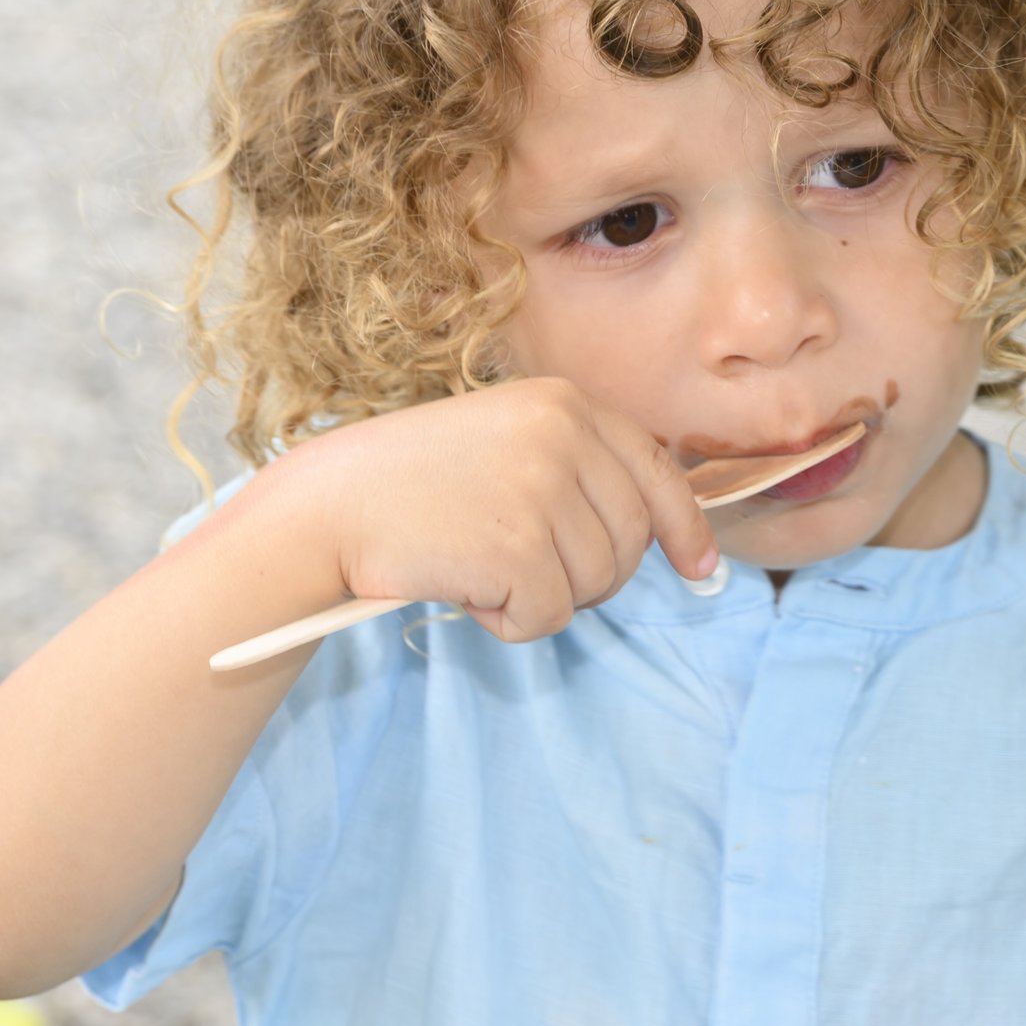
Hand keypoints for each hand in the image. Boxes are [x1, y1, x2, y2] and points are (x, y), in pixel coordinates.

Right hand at [282, 376, 718, 640]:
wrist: (325, 509)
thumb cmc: (410, 485)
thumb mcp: (506, 444)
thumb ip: (577, 469)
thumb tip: (659, 528)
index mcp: (565, 403)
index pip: (658, 472)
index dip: (685, 526)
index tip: (700, 566)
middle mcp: (564, 436)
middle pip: (632, 541)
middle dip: (590, 572)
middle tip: (521, 568)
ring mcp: (543, 489)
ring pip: (596, 584)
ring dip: (543, 595)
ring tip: (479, 565)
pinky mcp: (518, 547)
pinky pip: (550, 616)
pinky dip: (509, 621)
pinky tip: (463, 587)